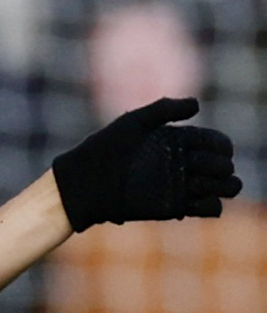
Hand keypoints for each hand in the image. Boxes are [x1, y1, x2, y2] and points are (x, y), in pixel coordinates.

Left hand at [52, 97, 241, 232]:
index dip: (221, 144)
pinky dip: (212, 205)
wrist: (89, 183)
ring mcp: (182, 185)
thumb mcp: (134, 122)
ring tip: (197, 183)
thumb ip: (165, 109)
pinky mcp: (177, 207)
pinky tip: (193, 199)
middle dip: (219, 165)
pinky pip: (211, 208)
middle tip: (198, 165)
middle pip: (224, 165)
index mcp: (177, 138)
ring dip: (223, 186)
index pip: (216, 141)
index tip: (217, 147)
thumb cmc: (108, 147)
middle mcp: (184, 161)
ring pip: (224, 186)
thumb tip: (198, 103)